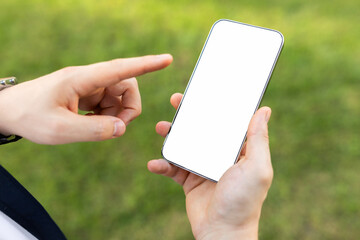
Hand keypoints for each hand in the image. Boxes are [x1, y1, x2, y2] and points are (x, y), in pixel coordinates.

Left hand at [0, 54, 172, 143]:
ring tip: (94, 127)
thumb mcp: (59, 130)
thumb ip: (93, 130)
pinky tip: (89, 123)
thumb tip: (121, 128)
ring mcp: (88, 86)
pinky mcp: (86, 94)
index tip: (166, 60)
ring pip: (118, 96)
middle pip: (126, 85)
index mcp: (81, 79)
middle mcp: (88, 79)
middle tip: (114, 128)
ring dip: (115, 115)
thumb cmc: (30, 116)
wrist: (9, 111)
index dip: (145, 65)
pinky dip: (106, 117)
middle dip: (128, 108)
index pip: (120, 69)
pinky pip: (108, 103)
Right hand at [148, 93, 272, 239]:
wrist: (222, 233)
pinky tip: (154, 164)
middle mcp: (219, 155)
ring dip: (171, 135)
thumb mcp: (256, 168)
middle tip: (176, 100)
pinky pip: (172, 168)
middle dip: (188, 114)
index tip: (204, 91)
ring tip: (161, 128)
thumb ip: (258, 139)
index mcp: (236, 149)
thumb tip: (264, 110)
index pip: (225, 121)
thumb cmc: (244, 201)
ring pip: (184, 144)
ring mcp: (202, 167)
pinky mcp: (189, 181)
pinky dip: (162, 165)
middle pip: (201, 128)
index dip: (215, 105)